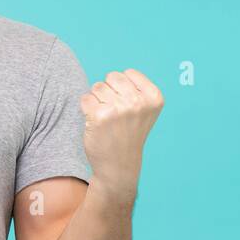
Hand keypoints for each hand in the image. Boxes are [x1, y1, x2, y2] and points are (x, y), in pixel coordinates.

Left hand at [79, 69, 163, 200]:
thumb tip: (113, 76)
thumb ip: (136, 89)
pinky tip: (96, 123)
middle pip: (112, 77)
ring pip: (97, 87)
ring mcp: (118, 108)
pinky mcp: (99, 116)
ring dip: (97, 101)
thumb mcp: (145, 110)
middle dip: (109, 91)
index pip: (128, 73)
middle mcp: (138, 102)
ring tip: (107, 119)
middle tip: (114, 113)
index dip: (123, 88)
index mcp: (154, 97)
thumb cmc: (129, 134)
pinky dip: (87, 109)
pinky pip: (85, 98)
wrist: (119, 165)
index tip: (127, 107)